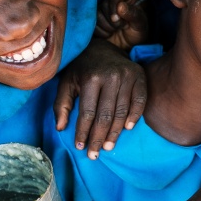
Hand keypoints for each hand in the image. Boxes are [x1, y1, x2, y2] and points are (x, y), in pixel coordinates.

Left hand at [53, 39, 146, 159]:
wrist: (101, 46)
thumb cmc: (82, 68)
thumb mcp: (67, 82)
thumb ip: (61, 104)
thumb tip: (60, 128)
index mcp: (90, 78)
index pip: (87, 113)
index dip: (83, 132)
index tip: (80, 147)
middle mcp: (111, 77)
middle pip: (106, 116)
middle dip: (98, 138)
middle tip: (94, 154)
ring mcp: (127, 76)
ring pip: (122, 112)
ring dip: (115, 133)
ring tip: (108, 146)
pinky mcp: (140, 76)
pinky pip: (140, 101)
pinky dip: (135, 116)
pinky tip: (128, 128)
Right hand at [96, 0, 147, 50]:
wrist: (130, 43)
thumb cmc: (138, 31)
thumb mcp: (140, 23)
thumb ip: (133, 14)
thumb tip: (120, 7)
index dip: (114, 4)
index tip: (117, 18)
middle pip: (104, 5)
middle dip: (113, 21)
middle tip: (122, 26)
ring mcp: (102, 9)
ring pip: (96, 15)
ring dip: (107, 27)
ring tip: (116, 30)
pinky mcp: (95, 19)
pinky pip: (92, 24)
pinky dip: (102, 32)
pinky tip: (109, 33)